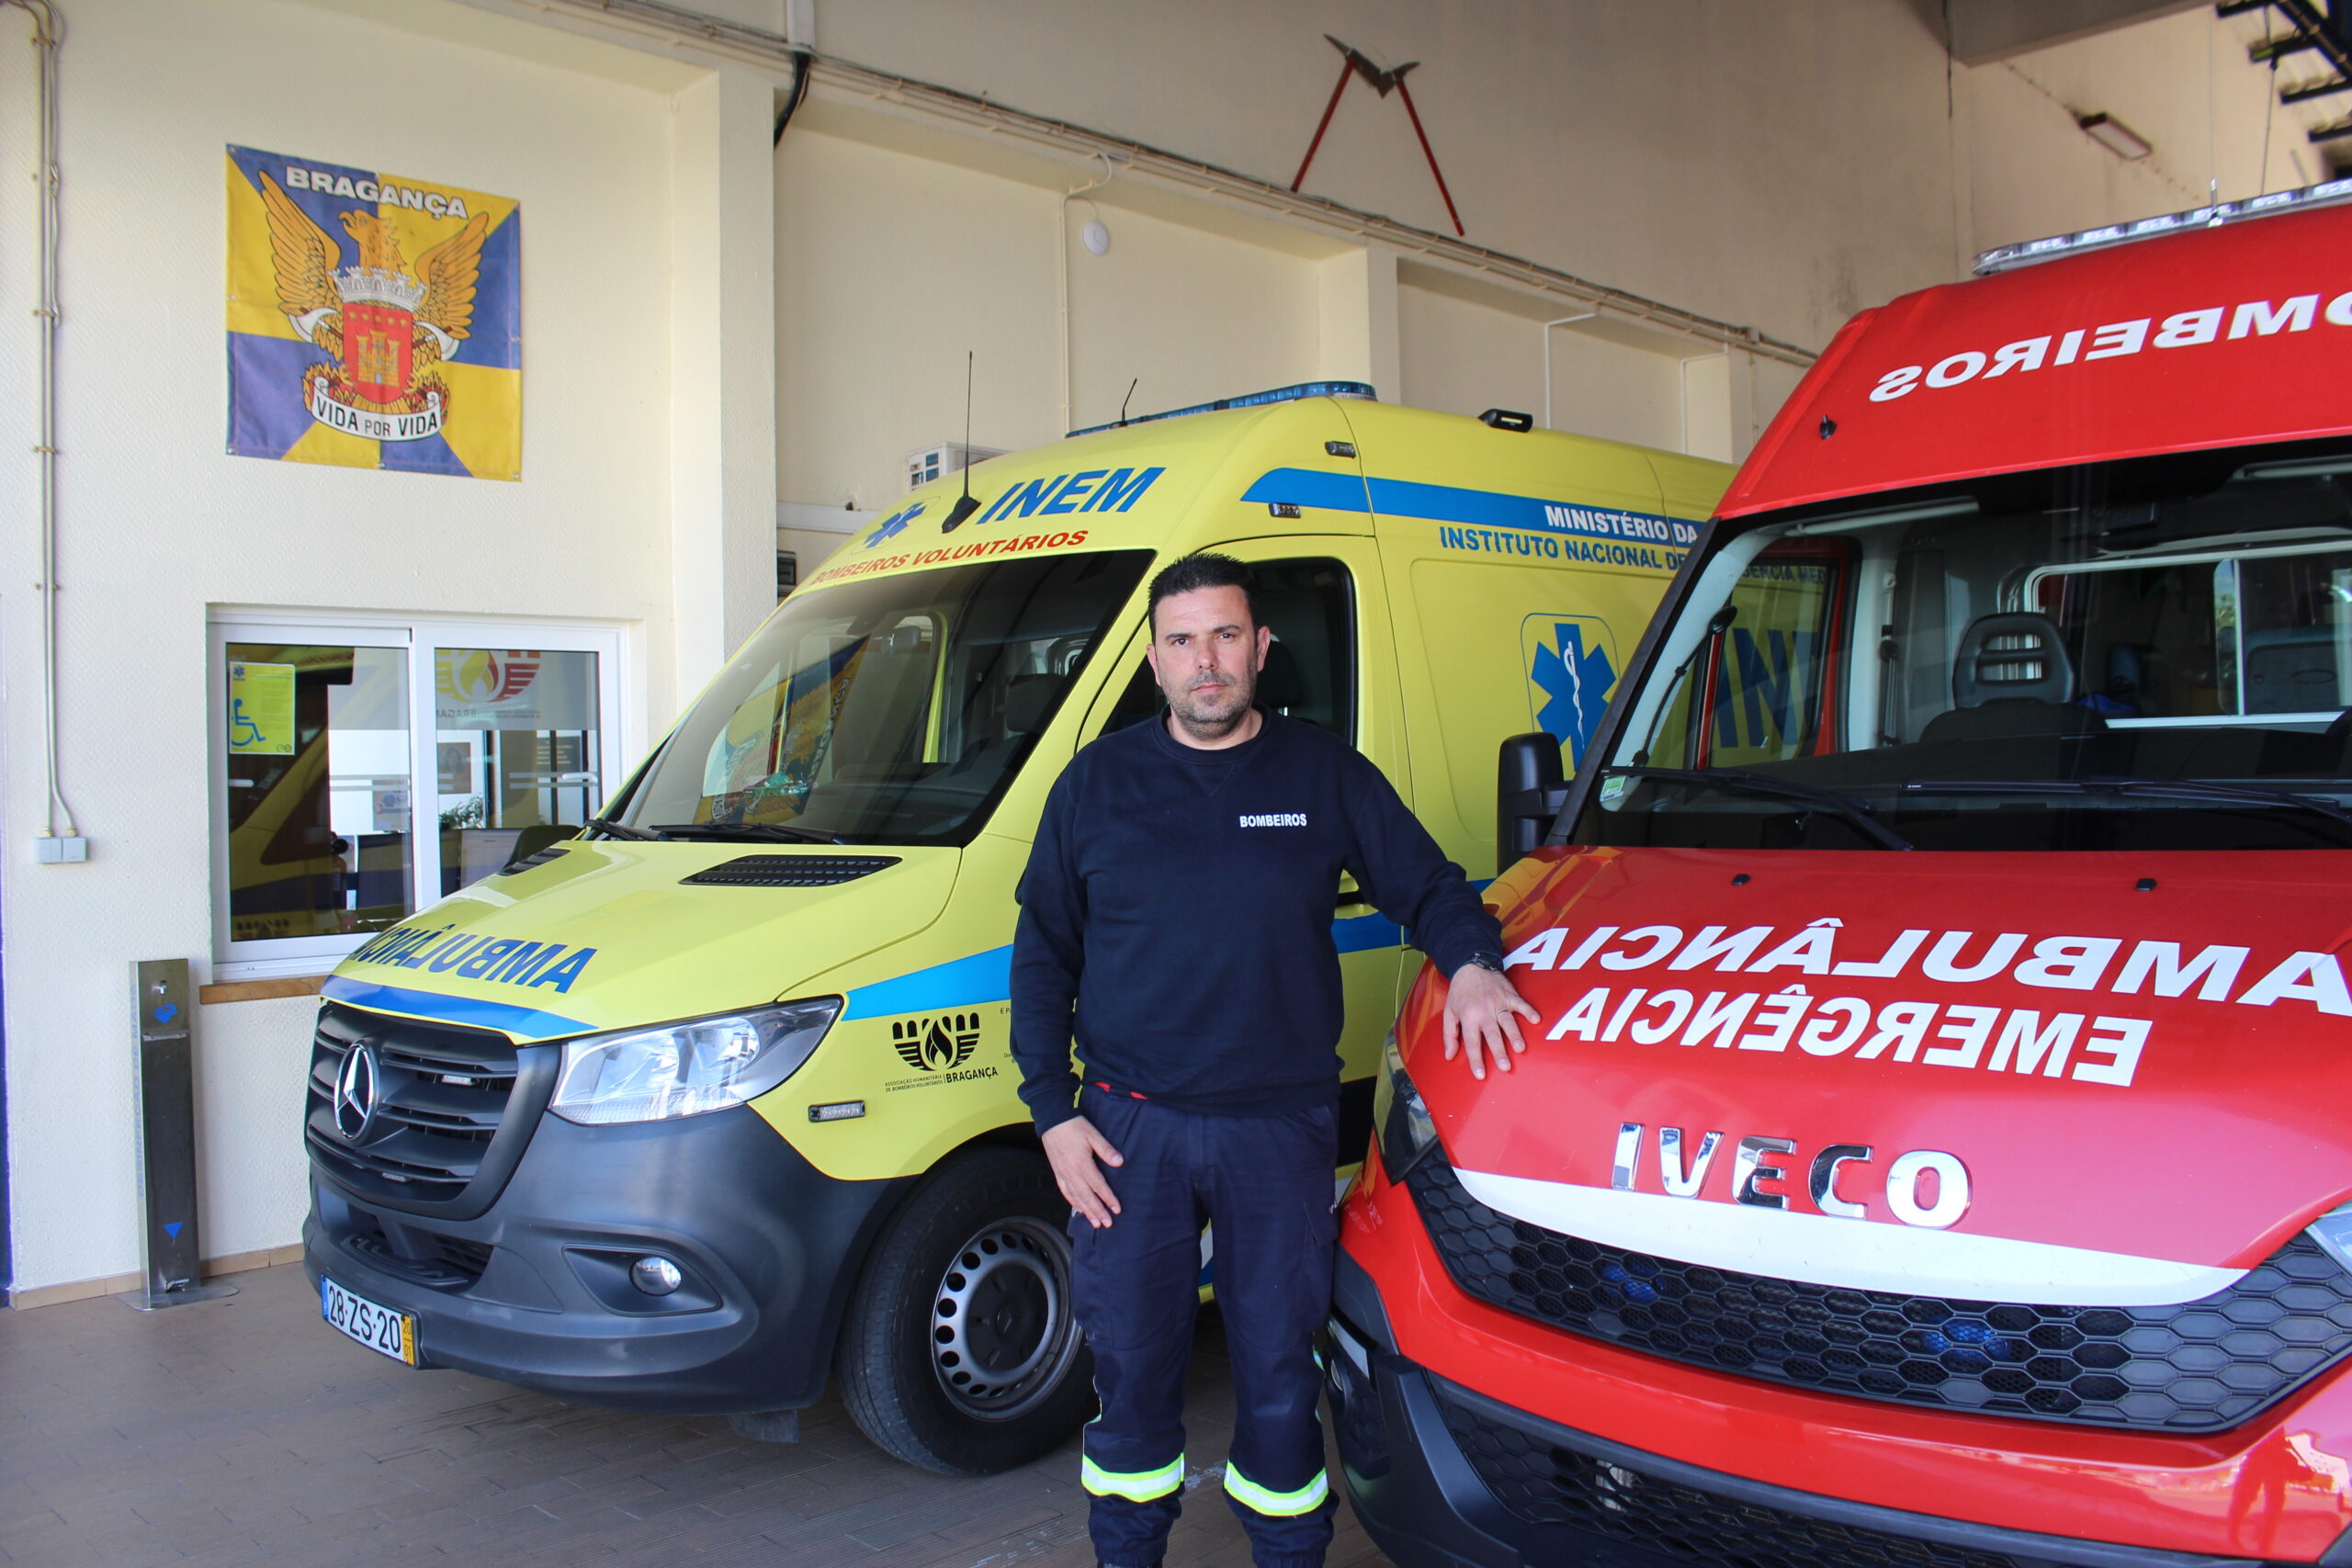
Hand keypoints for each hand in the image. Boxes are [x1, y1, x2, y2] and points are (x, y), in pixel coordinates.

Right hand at [1043, 1115, 1124, 1228]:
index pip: (1098, 1185)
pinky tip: (1079, 1209)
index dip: (1108, 1199)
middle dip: (1097, 1211)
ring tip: (1095, 1223)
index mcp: (1082, 1163)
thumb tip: (1120, 1162)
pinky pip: (1065, 1192)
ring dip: (1086, 1211)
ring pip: (1075, 1197)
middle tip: (1107, 1224)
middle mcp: (1071, 1172)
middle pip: (1086, 1196)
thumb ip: (1106, 1149)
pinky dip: (1073, 1202)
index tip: (1117, 1209)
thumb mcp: (1093, 1134)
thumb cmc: (1074, 1125)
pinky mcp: (1057, 1172)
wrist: (1052, 1120)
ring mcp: (1063, 1173)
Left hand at [1442, 963, 1539, 1080]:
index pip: (1472, 1042)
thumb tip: (1449, 1056)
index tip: (1480, 1075)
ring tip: (1521, 1049)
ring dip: (1514, 1034)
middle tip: (1505, 1067)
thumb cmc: (1460, 992)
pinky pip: (1520, 1004)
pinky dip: (1528, 1011)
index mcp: (1468, 1017)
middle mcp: (1484, 1011)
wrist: (1471, 965)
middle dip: (1499, 1051)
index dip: (1475, 1060)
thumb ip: (1449, 1035)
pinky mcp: (1509, 995)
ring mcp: (1498, 1003)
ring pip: (1508, 1021)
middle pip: (1492, 1034)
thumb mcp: (1449, 1012)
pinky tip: (1536, 1020)